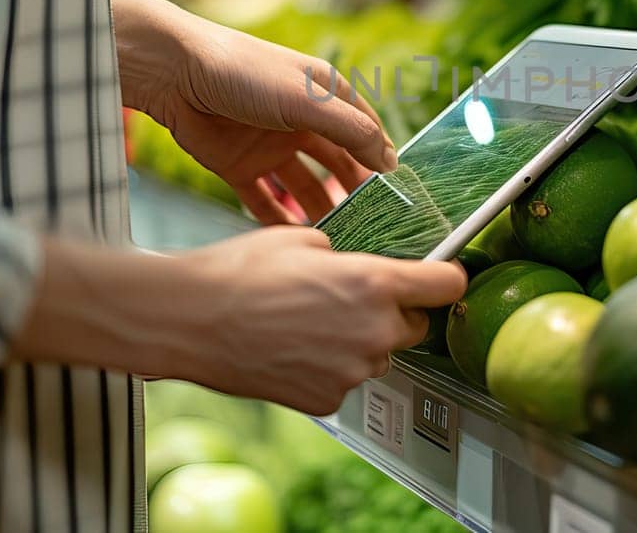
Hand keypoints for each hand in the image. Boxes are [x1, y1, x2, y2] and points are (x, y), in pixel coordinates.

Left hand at [114, 0, 396, 221]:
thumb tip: (391, 163)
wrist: (174, 74)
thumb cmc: (246, 73)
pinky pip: (265, 202)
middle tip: (374, 227)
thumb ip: (352, 131)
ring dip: (321, 212)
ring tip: (340, 241)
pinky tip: (297, 243)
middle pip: (338, 164)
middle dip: (356, 194)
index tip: (400, 199)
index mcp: (325, 96)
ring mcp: (271, 145)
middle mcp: (302, 121)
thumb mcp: (308, 100)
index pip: (366, 134)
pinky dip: (280, 221)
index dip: (383, 164)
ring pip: (304, 187)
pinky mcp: (239, 166)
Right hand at [175, 227, 465, 413]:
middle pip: (414, 325)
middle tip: (348, 298)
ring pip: (377, 354)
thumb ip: (348, 255)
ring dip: (357, 341)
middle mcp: (373, 331)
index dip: (446, 277)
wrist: (189, 321)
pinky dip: (329, 367)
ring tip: (307, 323)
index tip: (440, 277)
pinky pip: (345, 379)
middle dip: (392, 312)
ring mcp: (352, 370)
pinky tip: (294, 348)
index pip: (447, 285)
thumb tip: (359, 265)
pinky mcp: (328, 399)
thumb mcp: (303, 237)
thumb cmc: (240, 272)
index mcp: (374, 283)